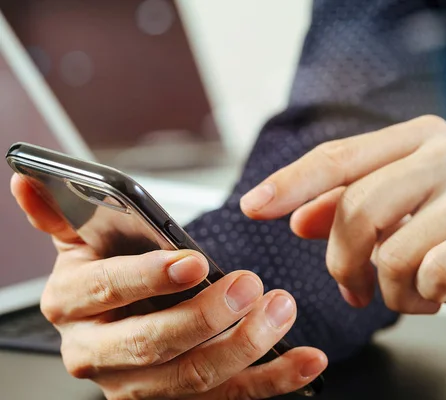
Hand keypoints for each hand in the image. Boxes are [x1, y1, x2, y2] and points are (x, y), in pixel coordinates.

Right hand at [10, 174, 326, 398]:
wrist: (116, 317)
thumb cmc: (108, 267)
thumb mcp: (82, 238)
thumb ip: (62, 213)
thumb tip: (28, 178)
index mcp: (73, 303)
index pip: (107, 291)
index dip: (149, 278)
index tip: (195, 262)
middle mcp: (98, 352)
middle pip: (152, 344)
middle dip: (205, 318)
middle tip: (250, 285)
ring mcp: (138, 385)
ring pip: (193, 379)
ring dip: (245, 347)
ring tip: (282, 310)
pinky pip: (228, 398)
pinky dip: (271, 381)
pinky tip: (306, 362)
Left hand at [241, 115, 445, 346]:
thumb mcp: (398, 222)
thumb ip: (347, 212)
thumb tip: (294, 216)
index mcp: (418, 138)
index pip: (339, 157)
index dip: (290, 183)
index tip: (252, 207)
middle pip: (358, 207)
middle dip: (344, 263)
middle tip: (352, 290)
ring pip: (393, 251)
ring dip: (391, 290)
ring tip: (411, 293)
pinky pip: (433, 274)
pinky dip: (426, 299)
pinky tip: (441, 295)